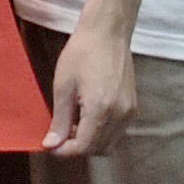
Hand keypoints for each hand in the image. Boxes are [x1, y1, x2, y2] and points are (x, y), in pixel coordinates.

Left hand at [38, 31, 139, 157]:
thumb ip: (59, 120)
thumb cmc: (82, 53)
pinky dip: (101, 132)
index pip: (83, 147)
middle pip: (98, 149)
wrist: (108, 32)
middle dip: (77, 147)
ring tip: (72, 122)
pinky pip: (117, 131)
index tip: (50, 144)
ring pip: (109, 143)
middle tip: (59, 132)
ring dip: (90, 141)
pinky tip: (87, 116)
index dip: (64, 151)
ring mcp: (129, 111)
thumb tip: (51, 145)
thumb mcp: (63, 86)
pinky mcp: (133, 106)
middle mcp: (120, 115)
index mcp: (101, 110)